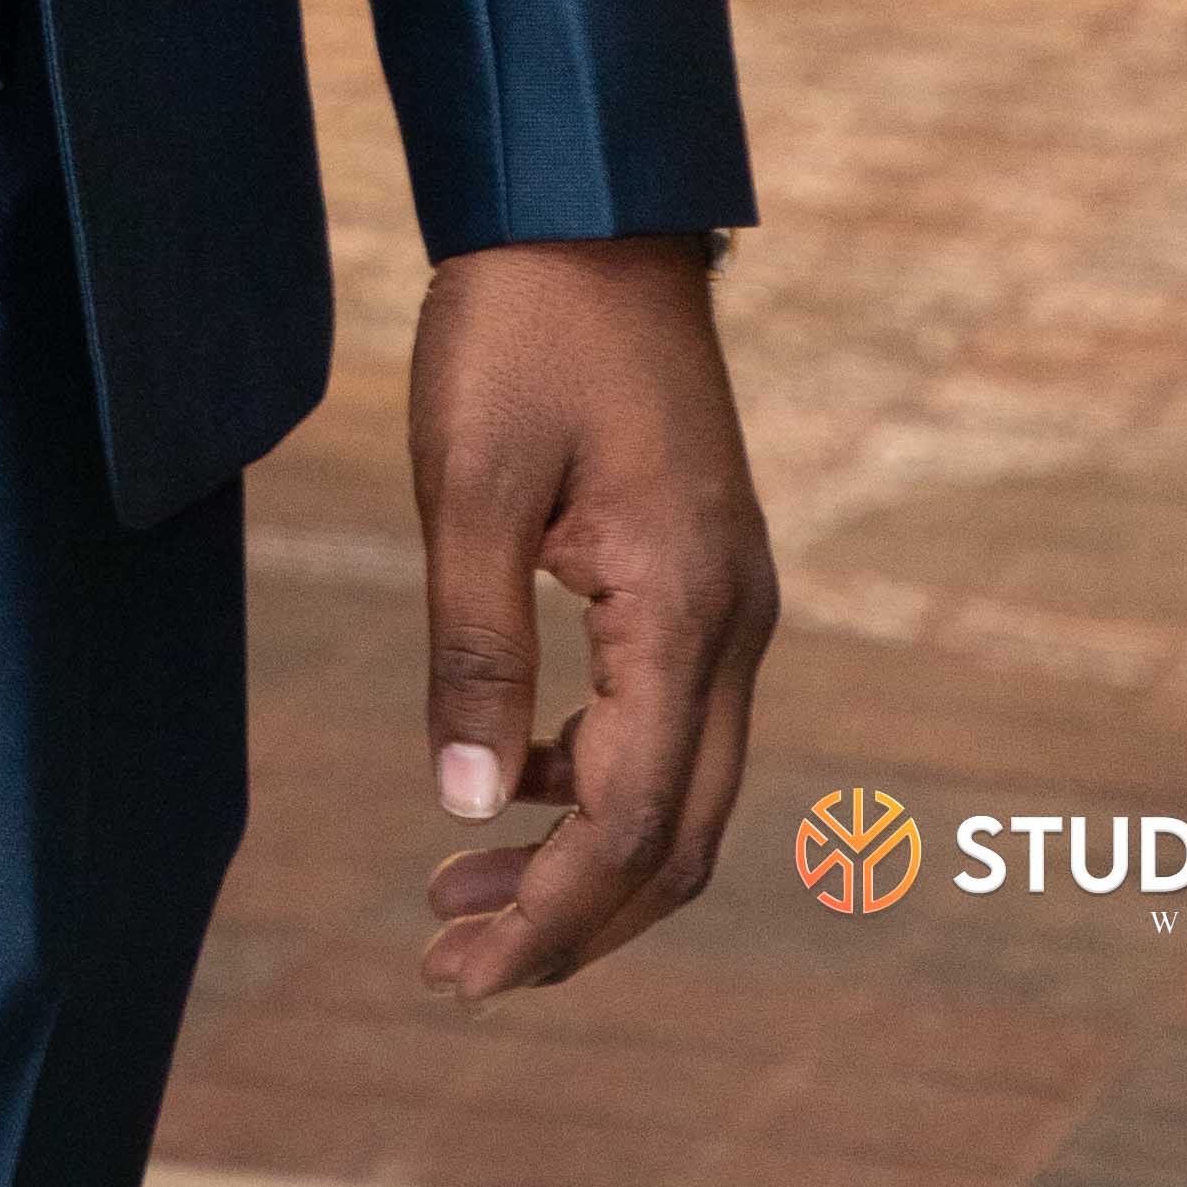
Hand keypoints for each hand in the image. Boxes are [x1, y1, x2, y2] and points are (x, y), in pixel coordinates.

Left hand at [408, 234, 775, 999]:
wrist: (588, 208)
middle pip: (677, 839)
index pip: (630, 826)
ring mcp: (730, 598)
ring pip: (681, 789)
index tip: (456, 977)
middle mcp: (735, 623)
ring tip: (459, 900)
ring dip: (583, 860)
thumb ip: (473, 650)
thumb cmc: (520, 329)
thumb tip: (466, 808)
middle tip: (450, 972)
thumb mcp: (467, 484)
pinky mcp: (702, 573)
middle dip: (571, 922)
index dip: (548, 919)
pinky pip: (670, 722)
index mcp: (684, 610)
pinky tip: (517, 783)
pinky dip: (599, 782)